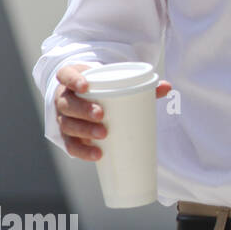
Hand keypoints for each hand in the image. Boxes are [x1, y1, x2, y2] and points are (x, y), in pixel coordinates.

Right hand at [54, 63, 171, 160]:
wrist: (86, 99)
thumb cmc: (102, 88)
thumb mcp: (114, 82)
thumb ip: (140, 85)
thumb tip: (167, 87)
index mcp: (72, 79)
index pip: (66, 75)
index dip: (73, 80)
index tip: (86, 86)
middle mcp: (63, 97)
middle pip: (67, 103)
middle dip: (83, 110)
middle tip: (101, 116)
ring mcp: (63, 117)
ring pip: (67, 124)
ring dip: (84, 131)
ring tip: (103, 135)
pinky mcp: (67, 134)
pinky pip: (70, 144)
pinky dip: (82, 150)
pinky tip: (96, 154)